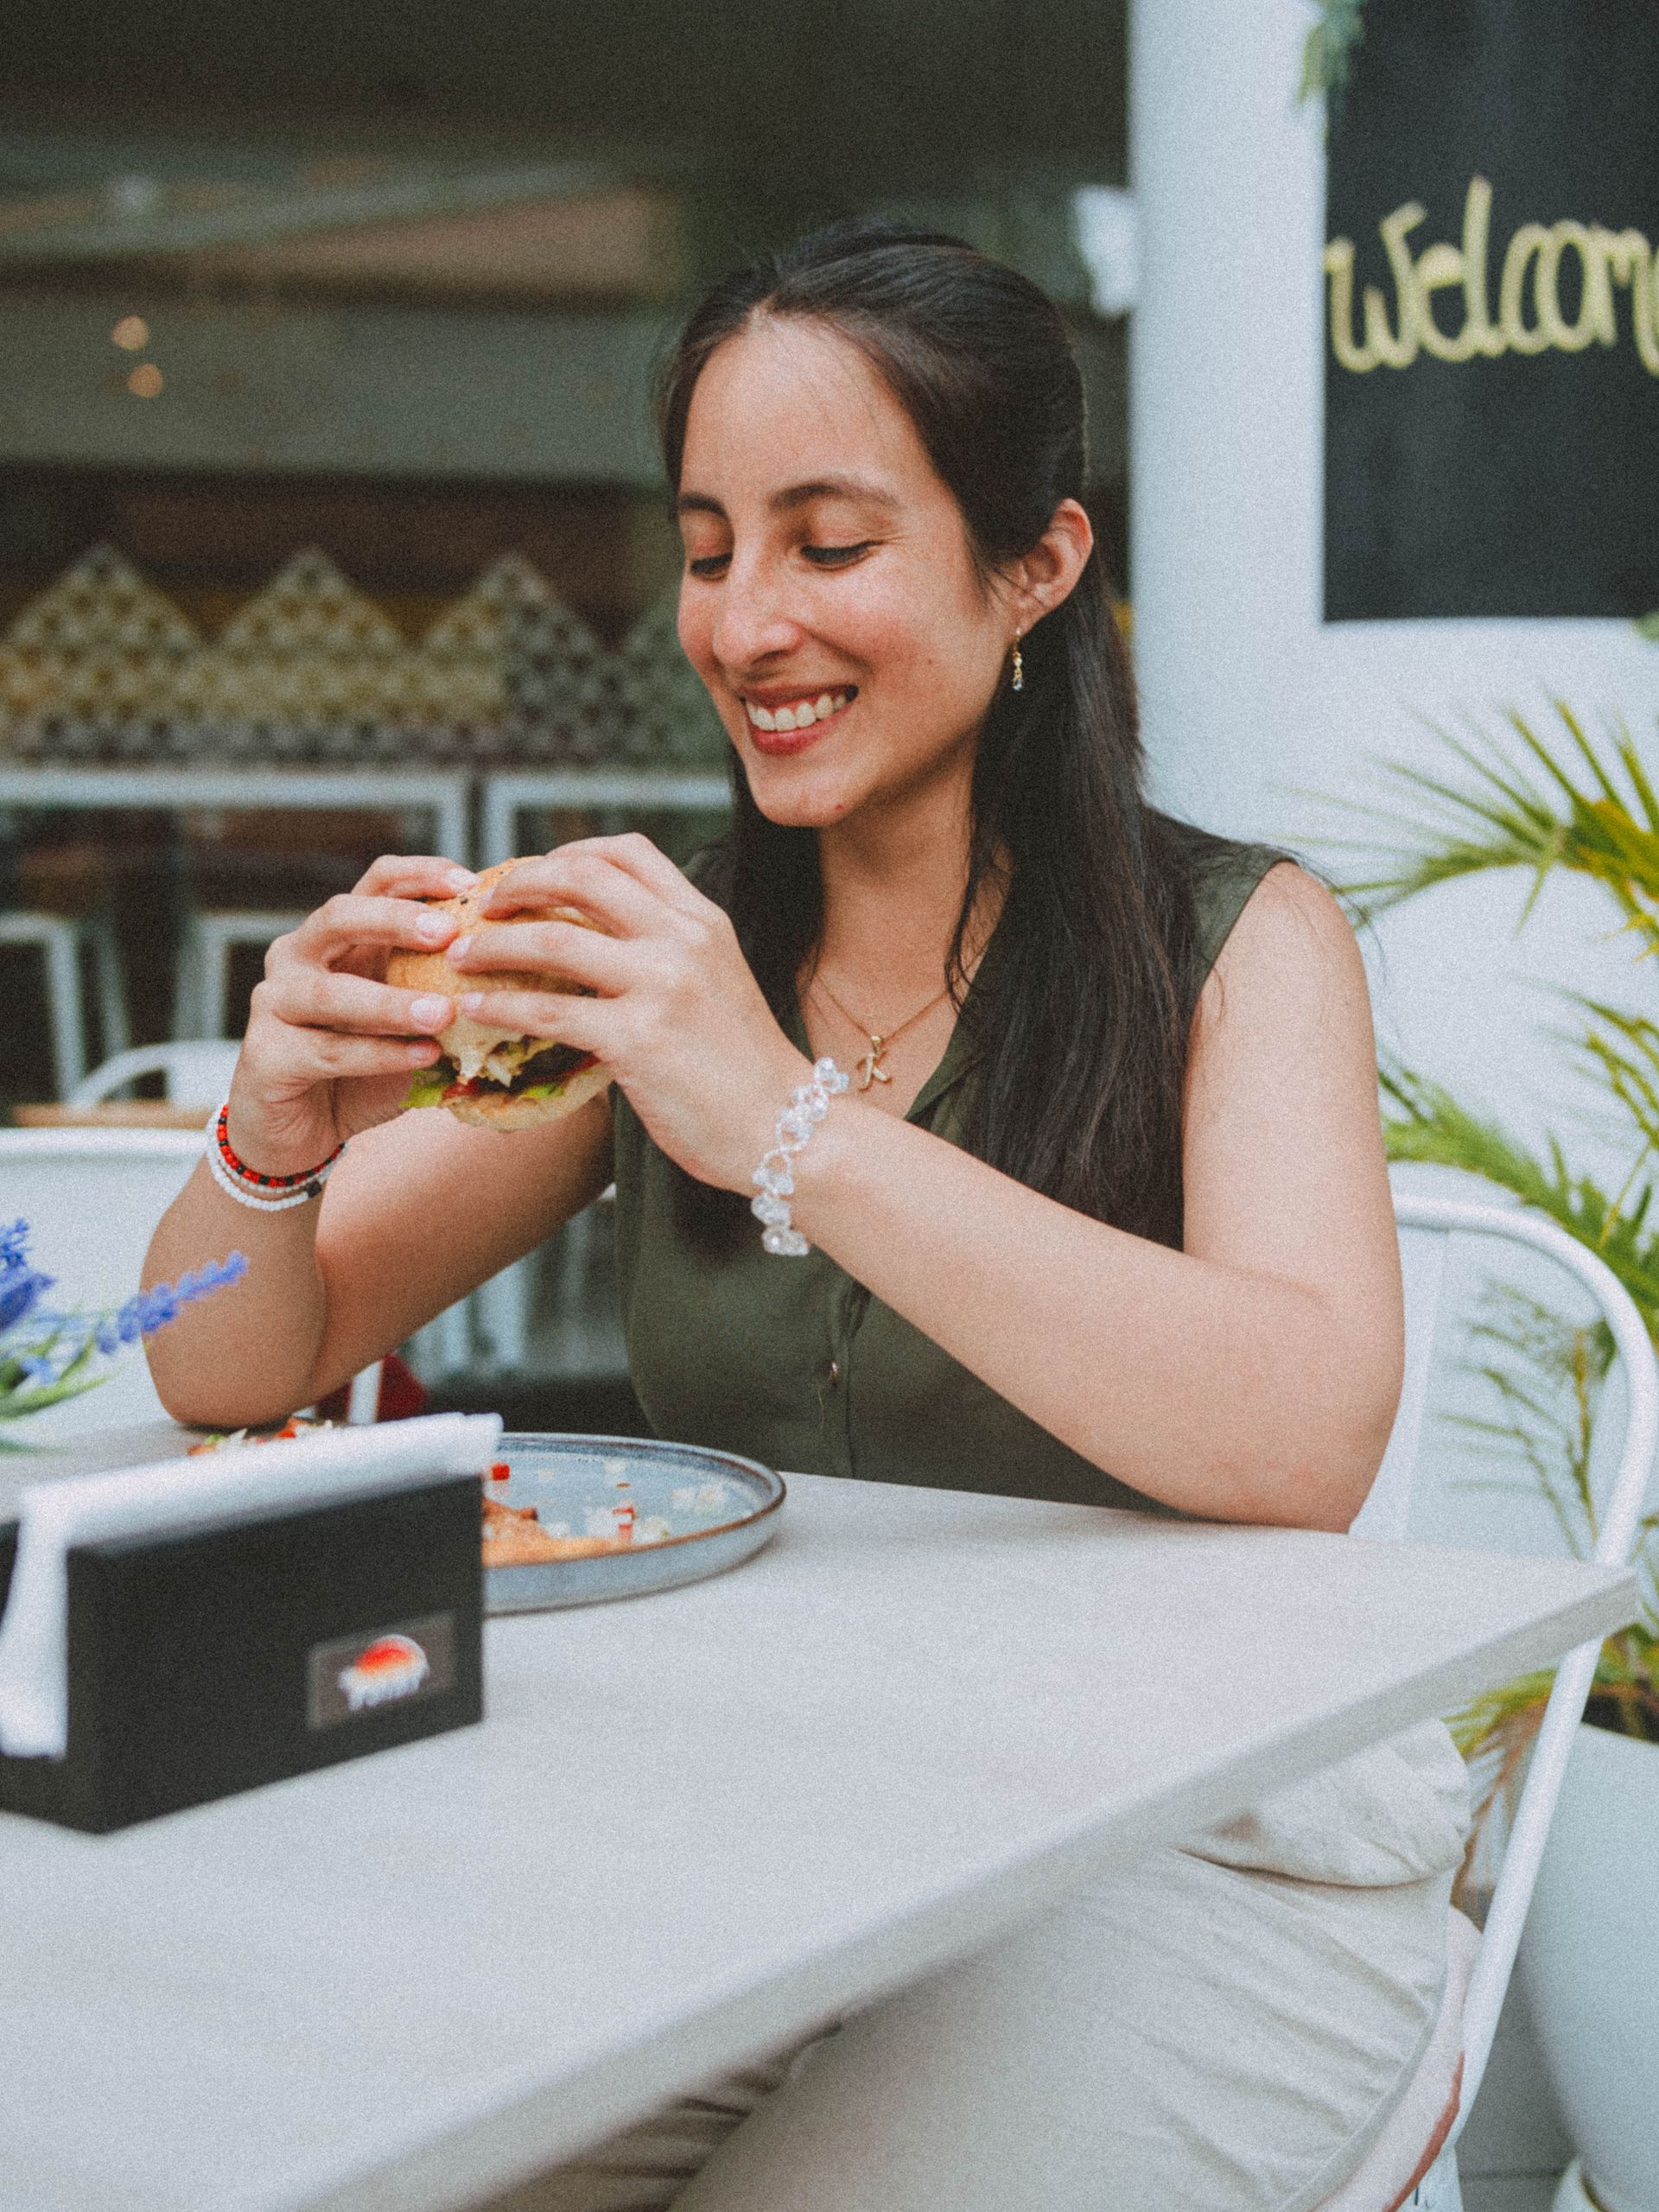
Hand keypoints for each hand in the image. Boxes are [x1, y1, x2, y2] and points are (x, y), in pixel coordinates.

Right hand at [226, 854, 476, 1176]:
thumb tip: (522, 970)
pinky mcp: (265, 1055)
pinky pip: (327, 1050)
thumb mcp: (409, 1021)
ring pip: (329, 991)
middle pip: (339, 916)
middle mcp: (296, 957)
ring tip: (444, 1013)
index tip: (467, 882)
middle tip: (449, 934)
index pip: (374, 883)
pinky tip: (424, 1058)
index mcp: (336, 936)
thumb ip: (444, 990)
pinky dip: (379, 1054)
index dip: (419, 875)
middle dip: (396, 921)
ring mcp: (273, 1003)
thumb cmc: (363, 1066)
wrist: (300, 1131)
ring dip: (391, 1001)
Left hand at [451, 836, 810, 1190]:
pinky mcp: (638, 1040)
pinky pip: (548, 1011)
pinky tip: (477, 1012)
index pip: (627, 850)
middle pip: (580, 875)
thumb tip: (593, 947)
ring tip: (461, 957)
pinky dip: (501, 1006)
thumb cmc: (744, 1069)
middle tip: (481, 906)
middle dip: (517, 883)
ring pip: (551, 939)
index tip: (531, 878)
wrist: (786, 1128)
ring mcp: (661, 986)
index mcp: (703, 920)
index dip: (566, 853)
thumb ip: (667, 954)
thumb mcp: (717, 984)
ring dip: (492, 944)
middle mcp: (682, 939)